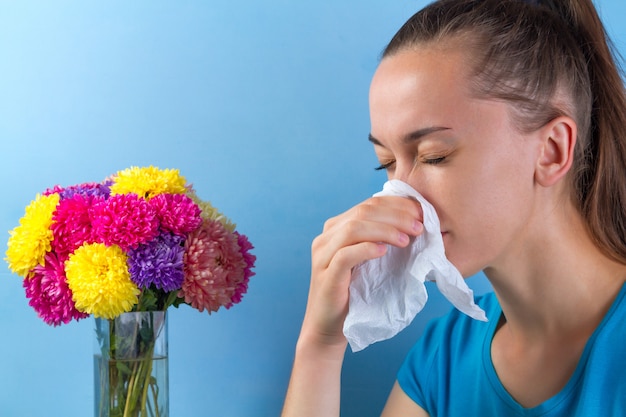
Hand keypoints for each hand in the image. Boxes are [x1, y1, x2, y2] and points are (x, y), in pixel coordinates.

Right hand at [299, 195, 423, 350]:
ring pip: (354, 229)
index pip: (368, 204)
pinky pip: (345, 255)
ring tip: (407, 240)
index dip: (397, 205)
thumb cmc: (353, 294)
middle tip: (419, 226)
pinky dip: (366, 249)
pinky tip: (383, 252)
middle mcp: (326, 236)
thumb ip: (381, 240)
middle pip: (363, 212)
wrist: (328, 327)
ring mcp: (323, 255)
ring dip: (385, 230)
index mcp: (337, 227)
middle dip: (396, 216)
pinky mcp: (325, 275)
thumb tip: (415, 225)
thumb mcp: (368, 261)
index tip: (421, 213)